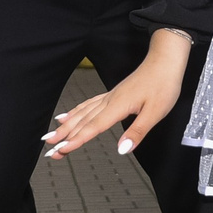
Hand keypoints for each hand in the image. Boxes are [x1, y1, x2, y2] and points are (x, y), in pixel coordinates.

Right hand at [44, 30, 191, 158]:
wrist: (165, 61)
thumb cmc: (163, 85)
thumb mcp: (156, 112)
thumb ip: (137, 132)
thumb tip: (122, 150)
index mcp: (118, 106)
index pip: (93, 127)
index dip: (76, 140)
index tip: (61, 151)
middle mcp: (109, 101)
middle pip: (82, 121)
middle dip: (64, 136)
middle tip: (48, 149)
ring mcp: (109, 96)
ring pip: (82, 113)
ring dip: (65, 126)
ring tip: (50, 136)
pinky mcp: (112, 94)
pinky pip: (87, 105)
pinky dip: (74, 112)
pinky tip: (66, 116)